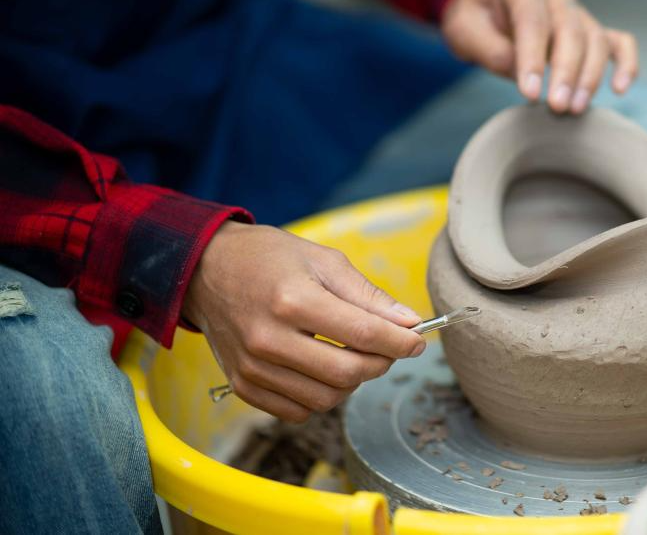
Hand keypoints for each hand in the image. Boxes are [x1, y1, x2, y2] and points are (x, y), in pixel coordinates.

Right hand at [182, 222, 424, 422]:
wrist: (206, 271)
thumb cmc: (269, 259)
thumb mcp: (323, 260)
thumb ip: (368, 295)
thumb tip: (409, 322)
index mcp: (293, 300)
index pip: (364, 334)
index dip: (400, 342)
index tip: (417, 341)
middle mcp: (269, 339)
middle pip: (348, 372)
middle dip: (382, 363)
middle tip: (390, 348)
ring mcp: (253, 367)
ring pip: (326, 399)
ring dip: (353, 381)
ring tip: (355, 355)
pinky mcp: (242, 385)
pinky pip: (298, 411)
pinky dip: (321, 396)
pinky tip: (323, 369)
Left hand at [440, 0, 637, 113]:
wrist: (487, 5)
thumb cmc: (475, 18)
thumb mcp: (463, 29)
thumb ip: (488, 48)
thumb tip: (520, 72)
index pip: (532, 19)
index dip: (533, 57)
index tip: (530, 93)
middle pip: (570, 29)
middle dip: (566, 71)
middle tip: (557, 107)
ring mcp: (577, 9)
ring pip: (595, 38)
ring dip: (590, 76)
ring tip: (575, 109)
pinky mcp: (590, 28)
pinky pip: (619, 41)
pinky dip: (626, 63)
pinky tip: (620, 89)